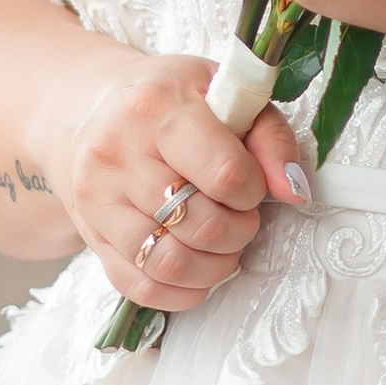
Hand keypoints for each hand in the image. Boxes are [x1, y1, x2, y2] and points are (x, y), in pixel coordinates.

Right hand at [60, 51, 307, 313]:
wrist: (91, 108)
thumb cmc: (168, 100)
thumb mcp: (224, 93)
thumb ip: (269, 137)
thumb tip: (294, 190)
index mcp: (157, 108)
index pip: (223, 173)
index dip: (253, 191)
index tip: (251, 184)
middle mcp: (118, 155)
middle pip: (200, 225)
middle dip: (239, 231)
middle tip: (242, 216)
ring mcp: (98, 200)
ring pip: (168, 264)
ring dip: (213, 268)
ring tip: (223, 245)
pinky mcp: (91, 236)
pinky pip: (140, 287)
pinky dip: (181, 292)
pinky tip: (197, 270)